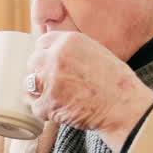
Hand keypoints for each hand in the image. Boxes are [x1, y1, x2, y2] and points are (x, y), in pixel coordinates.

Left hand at [26, 31, 152, 149]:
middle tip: (55, 85)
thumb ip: (72, 51)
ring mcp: (50, 79)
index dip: (46, 55)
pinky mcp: (48, 102)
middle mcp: (56, 56)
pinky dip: (47, 112)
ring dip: (40, 91)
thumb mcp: (96, 53)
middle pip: (33, 61)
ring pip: (29, 83)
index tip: (52, 65)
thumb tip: (52, 55)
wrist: (124, 106)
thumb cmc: (116, 83)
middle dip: (41, 73)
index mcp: (69, 41)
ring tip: (58, 98)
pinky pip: (36, 106)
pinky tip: (63, 111)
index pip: (42, 42)